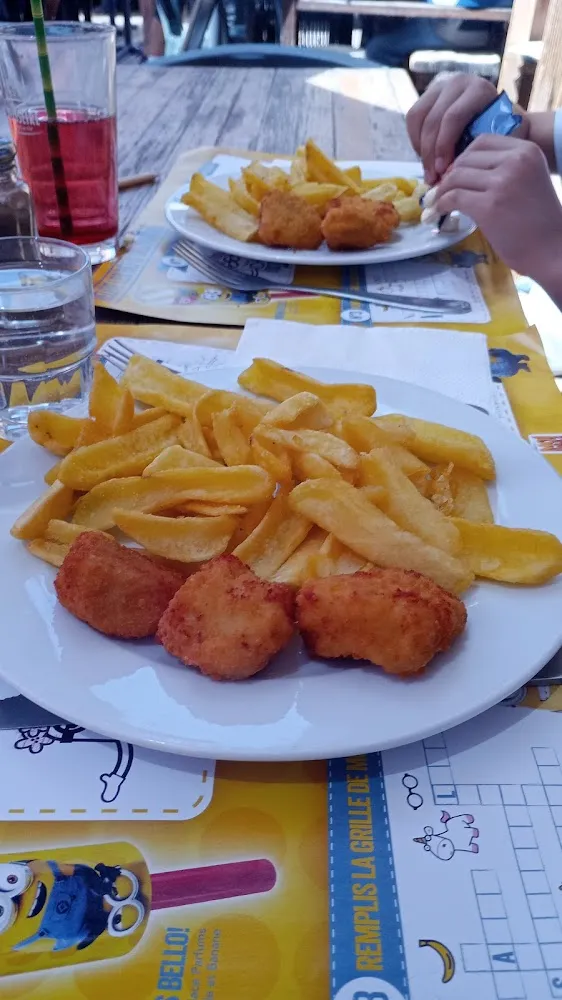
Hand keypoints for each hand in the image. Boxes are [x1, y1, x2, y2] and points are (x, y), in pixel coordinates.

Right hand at [406, 74, 528, 184]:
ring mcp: (440, 85)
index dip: (443, 146)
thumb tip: (459, 171)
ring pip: (417, 118)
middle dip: (430, 153)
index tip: (442, 171)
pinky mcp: (427, 93)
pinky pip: (412, 118)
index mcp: (478, 90)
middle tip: (432, 178)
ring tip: (428, 171)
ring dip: (420, 149)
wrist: (497, 113)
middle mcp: (458, 82)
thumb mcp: (501, 136)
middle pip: (433, 120)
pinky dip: (415, 141)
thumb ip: (483, 150)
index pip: (452, 118)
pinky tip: (425, 157)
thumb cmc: (501, 130)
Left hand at [430, 134, 561, 287]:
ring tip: (432, 205)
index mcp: (526, 150)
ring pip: (456, 177)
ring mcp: (502, 182)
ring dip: (439, 192)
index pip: (482, 142)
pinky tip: (435, 215)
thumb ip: (502, 170)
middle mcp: (515, 161)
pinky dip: (439, 206)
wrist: (552, 251)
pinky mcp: (489, 206)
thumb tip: (459, 171)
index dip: (462, 159)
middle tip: (438, 192)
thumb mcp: (527, 181)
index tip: (453, 175)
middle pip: (465, 158)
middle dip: (447, 176)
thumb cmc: (538, 222)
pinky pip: (453, 198)